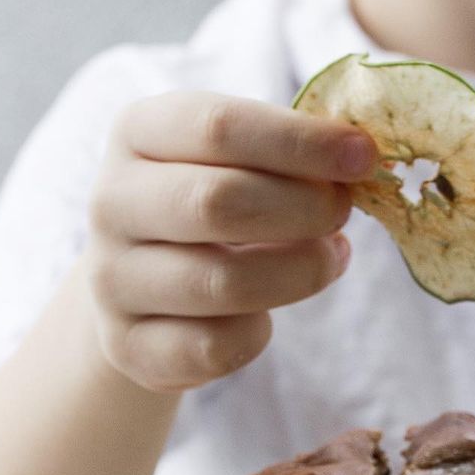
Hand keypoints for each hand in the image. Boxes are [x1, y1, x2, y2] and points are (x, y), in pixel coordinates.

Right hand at [86, 91, 376, 391]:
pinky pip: (214, 347)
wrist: (138, 291)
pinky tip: (266, 317)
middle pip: (217, 202)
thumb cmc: (207, 212)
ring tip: (330, 259)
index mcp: (136, 133)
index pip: (218, 127)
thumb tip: (360, 159)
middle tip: (343, 213)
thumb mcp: (234, 163)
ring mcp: (111, 280)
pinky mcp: (128, 347)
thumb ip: (286, 156)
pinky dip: (258, 334)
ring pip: (223, 282)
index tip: (364, 156)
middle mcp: (110, 202)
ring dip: (299, 273)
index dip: (299, 142)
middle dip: (303, 209)